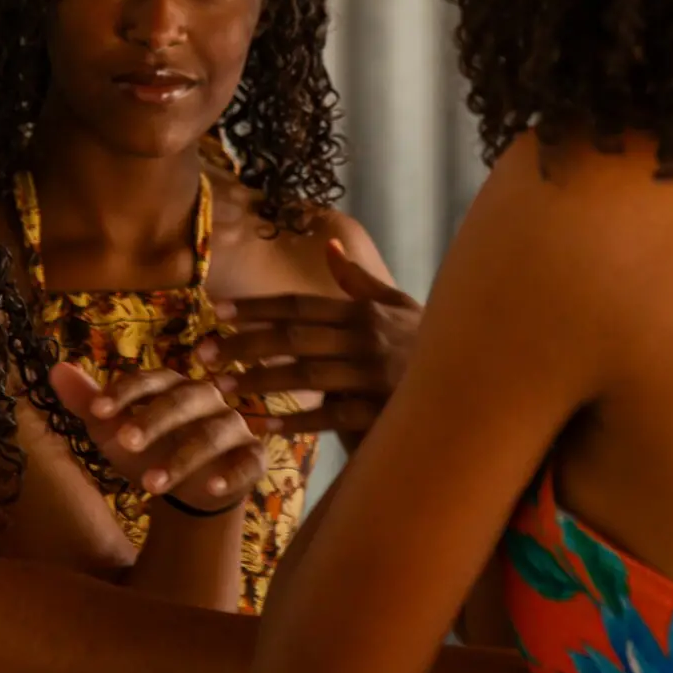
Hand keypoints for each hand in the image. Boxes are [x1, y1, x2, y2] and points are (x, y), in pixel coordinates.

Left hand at [48, 361, 265, 510]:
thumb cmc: (152, 449)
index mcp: (172, 386)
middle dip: (153, 420)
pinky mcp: (252, 457)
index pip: (150, 379)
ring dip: (182, 458)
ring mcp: (232, 427)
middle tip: (124, 443)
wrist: (191, 489)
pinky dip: (231, 474)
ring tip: (150, 485)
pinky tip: (210, 488)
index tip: (97, 411)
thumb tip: (55, 369)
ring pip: (212, 434)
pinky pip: (249, 461)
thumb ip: (89, 403)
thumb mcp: (115, 430)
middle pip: (183, 400)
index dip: (125, 392)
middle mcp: (206, 399)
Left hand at [200, 239, 422, 437]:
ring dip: (260, 381)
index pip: (299, 305)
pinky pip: (332, 415)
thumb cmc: (424, 344)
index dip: (256, 307)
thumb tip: (329, 248)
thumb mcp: (397, 306)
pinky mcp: (382, 409)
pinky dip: (296, 420)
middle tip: (201, 354)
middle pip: (293, 337)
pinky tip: (262, 425)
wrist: (471, 386)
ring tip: (222, 388)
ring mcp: (374, 374)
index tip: (216, 310)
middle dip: (244, 343)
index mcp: (362, 312)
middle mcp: (366, 338)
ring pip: (306, 375)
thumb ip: (358, 281)